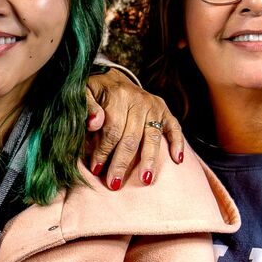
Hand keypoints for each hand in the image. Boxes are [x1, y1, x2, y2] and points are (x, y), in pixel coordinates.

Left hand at [84, 70, 185, 189]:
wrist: (111, 77)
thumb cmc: (95, 91)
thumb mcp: (83, 93)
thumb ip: (87, 107)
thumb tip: (94, 123)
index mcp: (119, 96)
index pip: (112, 130)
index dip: (103, 151)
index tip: (96, 169)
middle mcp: (139, 101)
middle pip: (131, 138)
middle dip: (122, 163)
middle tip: (114, 183)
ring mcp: (154, 106)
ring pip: (152, 137)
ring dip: (149, 160)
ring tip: (145, 180)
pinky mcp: (165, 111)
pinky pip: (174, 128)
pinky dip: (178, 143)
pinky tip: (177, 160)